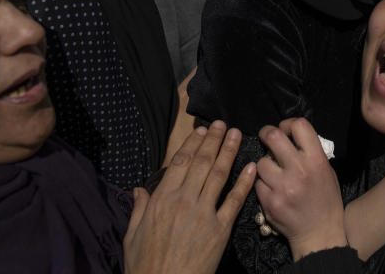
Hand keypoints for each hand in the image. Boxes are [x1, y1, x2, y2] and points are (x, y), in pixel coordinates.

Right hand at [124, 121, 255, 273]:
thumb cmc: (145, 266)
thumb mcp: (132, 236)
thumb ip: (138, 209)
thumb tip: (139, 189)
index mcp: (161, 200)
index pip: (180, 163)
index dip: (192, 144)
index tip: (201, 131)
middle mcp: (183, 201)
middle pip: (201, 163)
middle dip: (213, 141)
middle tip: (221, 124)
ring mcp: (203, 214)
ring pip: (218, 175)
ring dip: (228, 152)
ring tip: (236, 135)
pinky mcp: (220, 229)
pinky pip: (234, 201)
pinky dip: (244, 182)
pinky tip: (251, 167)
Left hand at [255, 118, 346, 261]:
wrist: (320, 233)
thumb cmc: (326, 200)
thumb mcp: (326, 171)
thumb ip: (310, 152)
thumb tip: (290, 136)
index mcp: (316, 160)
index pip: (299, 125)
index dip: (288, 124)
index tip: (285, 130)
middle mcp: (299, 171)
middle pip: (274, 137)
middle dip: (267, 133)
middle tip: (266, 137)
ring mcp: (283, 187)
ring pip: (261, 162)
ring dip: (264, 164)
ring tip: (273, 172)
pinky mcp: (270, 202)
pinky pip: (257, 183)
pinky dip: (262, 184)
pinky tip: (272, 189)